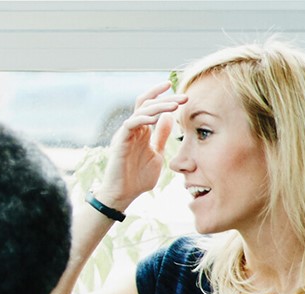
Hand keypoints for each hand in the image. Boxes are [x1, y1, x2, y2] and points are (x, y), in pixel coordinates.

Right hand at [95, 82, 186, 210]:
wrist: (123, 194)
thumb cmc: (138, 177)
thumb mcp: (157, 153)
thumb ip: (161, 136)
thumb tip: (169, 118)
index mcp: (141, 130)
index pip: (149, 105)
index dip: (160, 95)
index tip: (177, 88)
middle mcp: (133, 129)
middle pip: (147, 104)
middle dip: (166, 99)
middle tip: (184, 97)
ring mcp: (125, 134)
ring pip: (140, 111)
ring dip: (158, 106)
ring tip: (175, 106)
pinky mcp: (120, 142)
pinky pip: (130, 124)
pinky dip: (143, 119)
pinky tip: (156, 118)